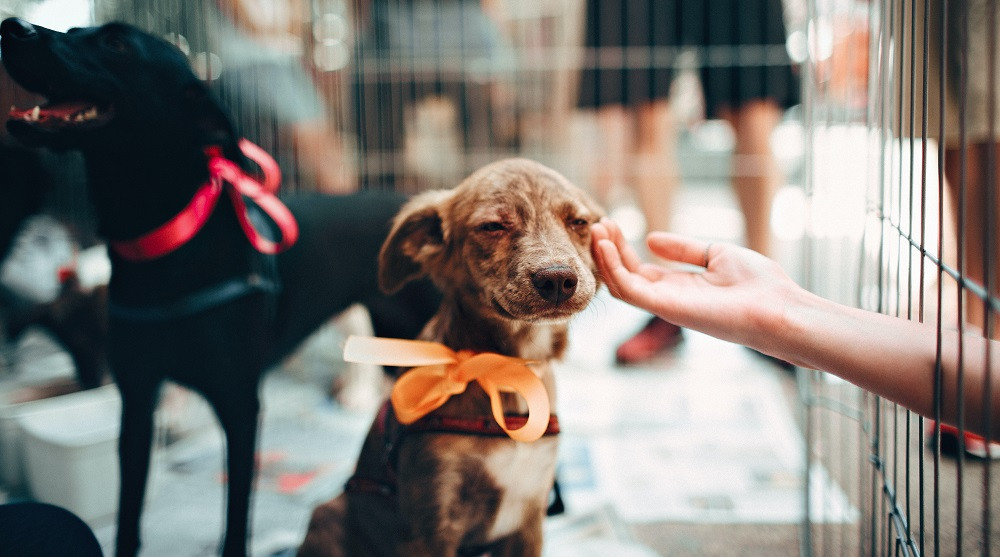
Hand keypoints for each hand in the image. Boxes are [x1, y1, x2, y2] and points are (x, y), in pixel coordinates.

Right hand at [590, 219, 800, 348]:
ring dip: (605, 257)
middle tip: (598, 224)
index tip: (611, 223)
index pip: (639, 269)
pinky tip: (606, 246)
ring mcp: (666, 305)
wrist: (779, 307)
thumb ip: (684, 249)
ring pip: (620, 284)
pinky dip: (613, 268)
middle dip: (608, 250)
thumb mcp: (717, 254)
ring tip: (598, 230)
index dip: (621, 248)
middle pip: (625, 276)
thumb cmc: (758, 284)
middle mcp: (668, 298)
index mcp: (680, 287)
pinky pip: (629, 289)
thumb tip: (651, 239)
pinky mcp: (667, 308)